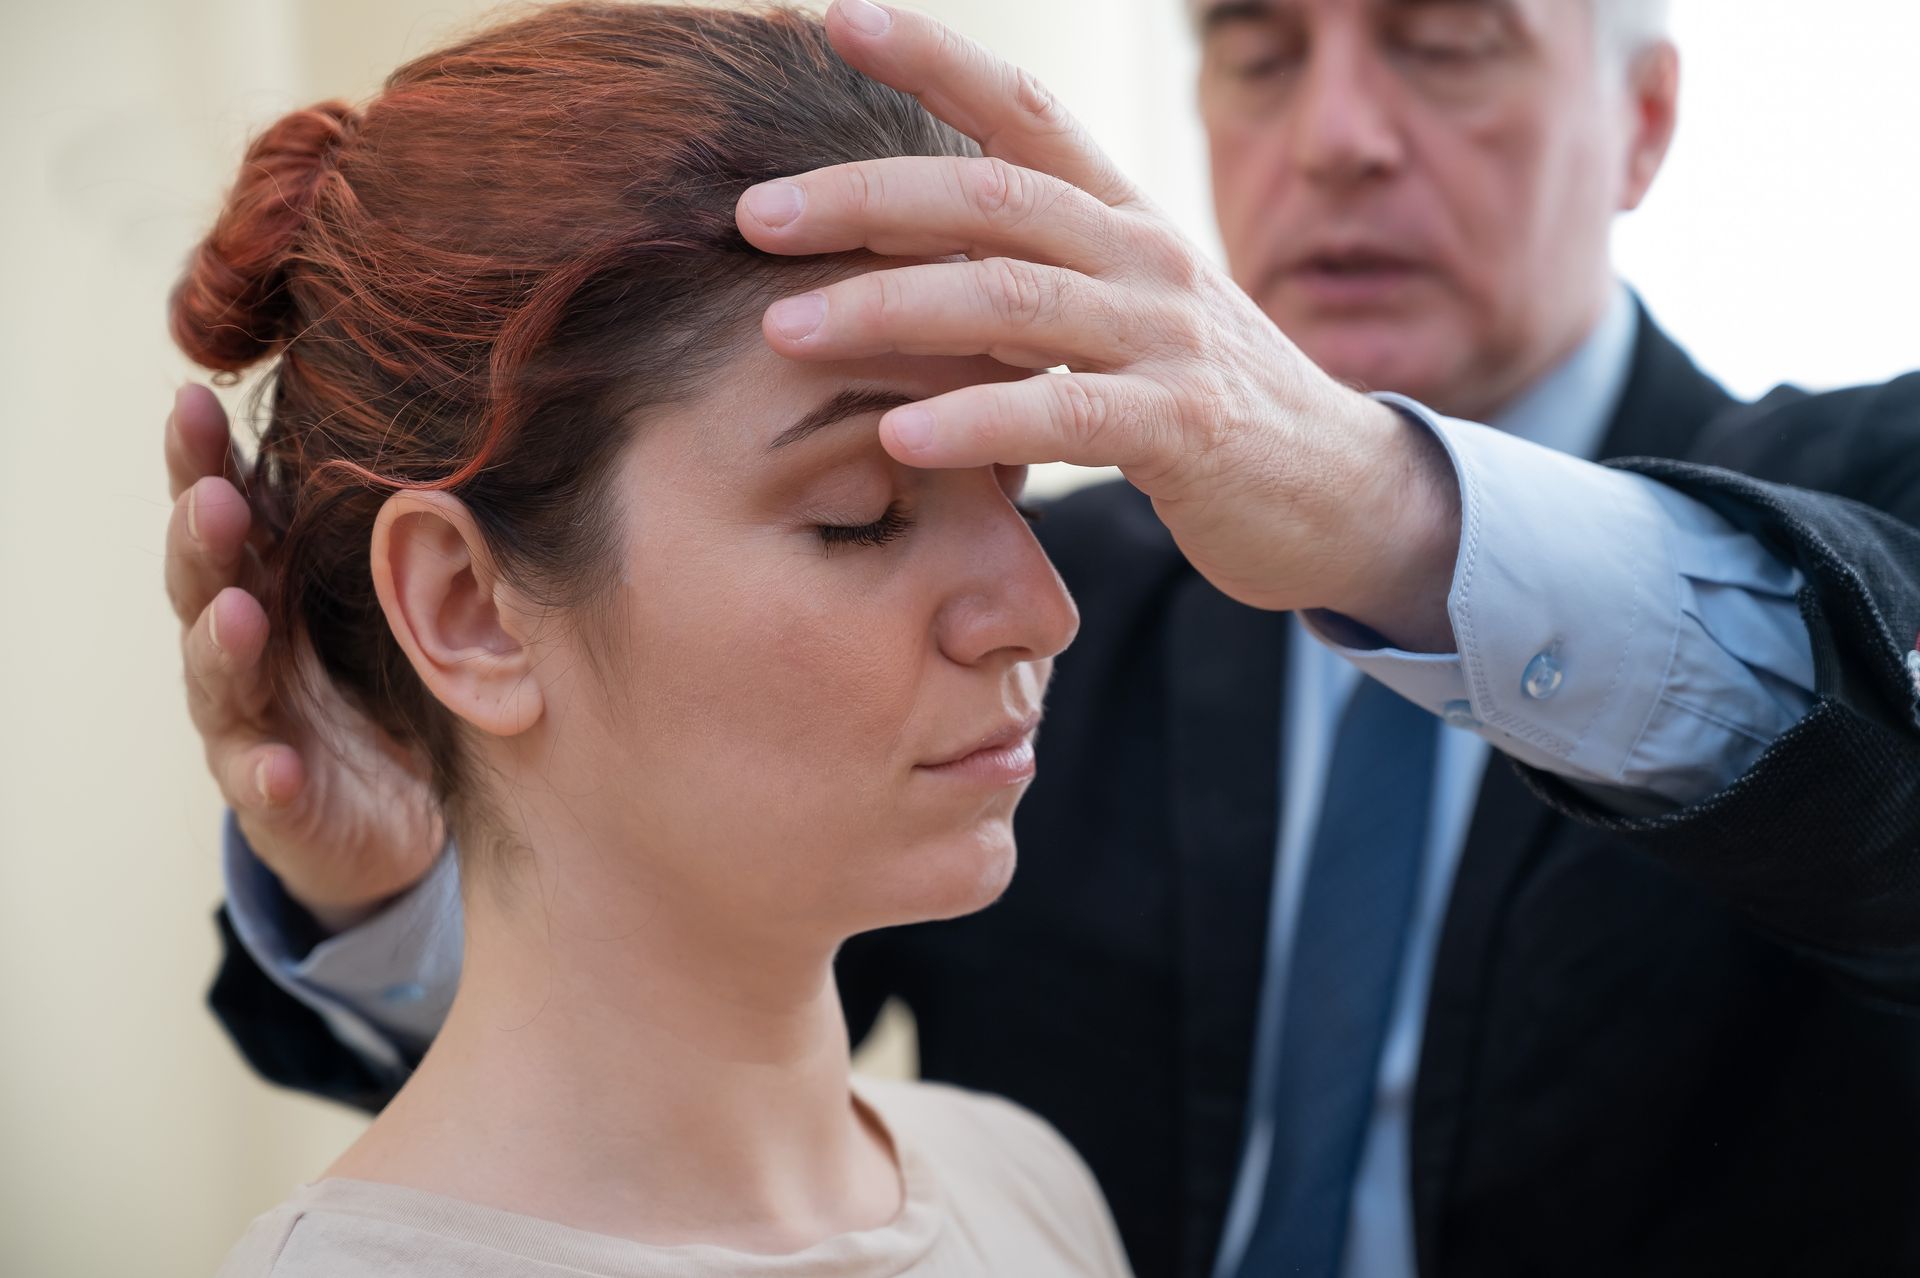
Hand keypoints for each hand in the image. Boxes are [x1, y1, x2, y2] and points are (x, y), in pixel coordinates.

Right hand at [165, 385, 443, 932]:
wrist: (403, 815)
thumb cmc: (392, 682)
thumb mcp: (396, 600)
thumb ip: (397, 531)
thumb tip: (453, 424)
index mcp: (272, 585)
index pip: (230, 515)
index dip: (203, 461)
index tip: (192, 400)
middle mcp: (248, 648)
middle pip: (208, 583)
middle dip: (203, 540)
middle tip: (212, 500)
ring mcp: (253, 725)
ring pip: (220, 679)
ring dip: (224, 646)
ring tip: (235, 615)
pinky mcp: (277, 800)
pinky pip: (265, 788)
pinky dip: (268, 775)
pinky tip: (278, 765)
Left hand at [738, 0, 1462, 650]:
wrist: (1338, 494)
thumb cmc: (1198, 404)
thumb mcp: (1117, 319)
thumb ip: (1025, 282)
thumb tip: (890, 259)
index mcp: (1123, 218)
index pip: (1024, 111)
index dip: (933, 55)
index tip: (834, 17)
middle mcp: (1145, 256)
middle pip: (993, 196)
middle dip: (865, 196)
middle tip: (754, 215)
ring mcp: (1168, 338)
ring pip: (1011, 298)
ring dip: (889, 308)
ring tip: (787, 330)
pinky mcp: (1185, 429)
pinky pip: (1063, 413)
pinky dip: (975, 420)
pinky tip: (898, 437)